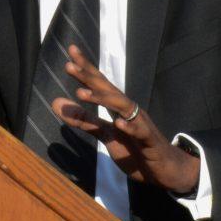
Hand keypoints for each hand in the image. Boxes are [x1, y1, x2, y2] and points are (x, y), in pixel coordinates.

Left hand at [52, 45, 200, 193]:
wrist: (165, 170)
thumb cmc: (135, 149)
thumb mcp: (105, 134)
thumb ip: (83, 120)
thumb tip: (55, 102)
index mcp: (117, 107)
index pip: (99, 83)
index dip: (85, 68)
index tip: (71, 50)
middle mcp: (129, 110)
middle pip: (108, 89)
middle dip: (89, 76)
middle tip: (69, 65)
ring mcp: (140, 123)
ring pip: (122, 106)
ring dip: (102, 99)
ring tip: (81, 93)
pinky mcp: (149, 140)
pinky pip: (140, 132)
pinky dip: (130, 127)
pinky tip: (118, 123)